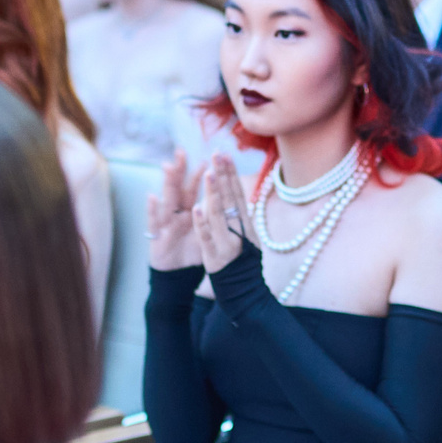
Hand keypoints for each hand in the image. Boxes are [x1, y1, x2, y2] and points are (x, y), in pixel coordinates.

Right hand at [147, 150, 202, 270]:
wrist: (175, 274)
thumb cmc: (190, 251)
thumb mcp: (205, 232)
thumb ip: (213, 216)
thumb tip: (232, 203)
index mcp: (188, 211)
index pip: (195, 189)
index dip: (202, 174)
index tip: (206, 158)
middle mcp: (176, 213)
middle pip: (178, 188)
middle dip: (181, 171)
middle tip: (182, 152)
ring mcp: (164, 223)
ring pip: (166, 200)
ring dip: (167, 184)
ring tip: (168, 166)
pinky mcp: (156, 237)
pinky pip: (154, 222)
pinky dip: (153, 210)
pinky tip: (152, 197)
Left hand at [191, 154, 250, 271]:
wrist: (244, 288)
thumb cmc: (242, 259)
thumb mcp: (246, 233)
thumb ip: (238, 214)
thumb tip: (233, 189)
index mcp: (244, 222)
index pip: (236, 193)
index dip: (231, 174)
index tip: (225, 154)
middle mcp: (238, 229)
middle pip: (229, 198)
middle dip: (224, 175)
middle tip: (219, 154)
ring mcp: (226, 242)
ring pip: (218, 214)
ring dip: (214, 193)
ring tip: (209, 173)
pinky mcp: (214, 255)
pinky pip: (207, 236)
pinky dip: (201, 223)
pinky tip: (195, 207)